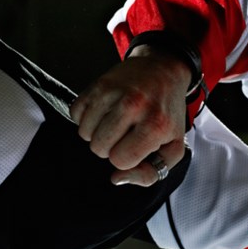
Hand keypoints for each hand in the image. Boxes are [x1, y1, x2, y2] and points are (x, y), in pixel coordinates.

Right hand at [71, 47, 189, 185]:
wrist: (163, 70)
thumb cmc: (166, 113)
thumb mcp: (172, 147)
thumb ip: (149, 173)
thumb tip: (116, 178)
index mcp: (155, 125)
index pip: (119, 160)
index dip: (125, 158)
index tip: (136, 145)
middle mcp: (134, 105)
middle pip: (98, 148)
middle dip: (110, 147)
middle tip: (125, 133)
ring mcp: (113, 91)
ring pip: (84, 133)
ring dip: (97, 133)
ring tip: (115, 122)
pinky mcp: (97, 83)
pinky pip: (75, 114)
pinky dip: (86, 117)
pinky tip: (104, 111)